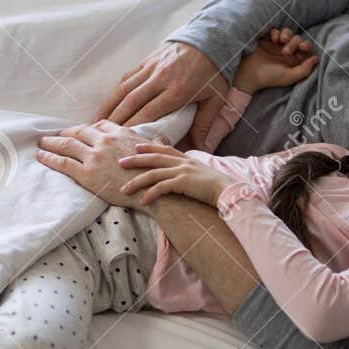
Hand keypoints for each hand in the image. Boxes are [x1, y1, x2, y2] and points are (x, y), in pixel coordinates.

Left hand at [37, 121, 154, 207]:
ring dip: (52, 142)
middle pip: (80, 131)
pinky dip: (49, 158)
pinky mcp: (87, 173)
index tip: (81, 130)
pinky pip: (63, 162)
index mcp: (122, 133)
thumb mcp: (159, 151)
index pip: (100, 125)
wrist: (153, 191)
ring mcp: (95, 156)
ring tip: (43, 142)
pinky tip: (41, 156)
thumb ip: (156, 143)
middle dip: (66, 132)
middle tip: (56, 134)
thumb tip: (162, 139)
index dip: (88, 127)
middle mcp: (106, 141)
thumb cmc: (159, 174)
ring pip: (67, 144)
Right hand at [95, 41, 228, 146]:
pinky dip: (115, 92)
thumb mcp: (215, 99)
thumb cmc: (214, 72)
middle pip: (131, 102)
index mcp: (178, 90)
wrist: (210, 38)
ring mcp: (151, 68)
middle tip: (101, 137)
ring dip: (109, 107)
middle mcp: (160, 79)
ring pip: (124, 89)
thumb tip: (200, 150)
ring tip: (96, 123)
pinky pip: (126, 78)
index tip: (120, 141)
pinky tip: (108, 104)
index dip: (132, 127)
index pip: (149, 112)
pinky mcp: (146, 61)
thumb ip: (205, 124)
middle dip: (114, 121)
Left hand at [117, 143, 233, 206]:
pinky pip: (162, 188)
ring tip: (123, 190)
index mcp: (187, 158)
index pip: (165, 148)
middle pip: (154, 158)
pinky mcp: (184, 183)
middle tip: (119, 162)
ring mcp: (183, 171)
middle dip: (135, 160)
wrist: (229, 191)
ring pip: (153, 174)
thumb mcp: (202, 174)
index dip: (149, 146)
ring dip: (136, 182)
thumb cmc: (217, 187)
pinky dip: (150, 194)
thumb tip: (181, 176)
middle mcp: (183, 162)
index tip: (136, 146)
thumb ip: (190, 172)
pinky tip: (142, 201)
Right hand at [232, 27, 318, 93]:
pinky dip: (276, 32)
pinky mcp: (267, 39)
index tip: (302, 48)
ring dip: (287, 35)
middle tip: (285, 50)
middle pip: (298, 39)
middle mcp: (286, 51)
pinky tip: (273, 38)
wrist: (248, 73)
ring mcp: (276, 45)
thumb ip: (304, 70)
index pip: (305, 49)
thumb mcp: (289, 76)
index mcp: (294, 61)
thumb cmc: (268, 77)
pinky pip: (276, 30)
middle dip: (294, 42)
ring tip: (280, 41)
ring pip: (288, 33)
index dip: (306, 46)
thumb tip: (316, 58)